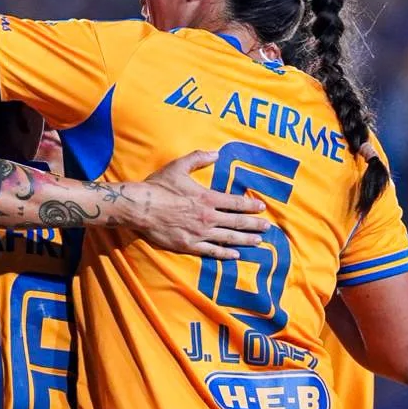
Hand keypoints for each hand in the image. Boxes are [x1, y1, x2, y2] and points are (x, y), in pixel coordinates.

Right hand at [128, 150, 271, 258]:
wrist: (140, 208)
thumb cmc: (158, 187)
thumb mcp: (178, 167)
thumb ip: (198, 158)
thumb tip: (216, 152)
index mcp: (207, 198)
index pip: (236, 203)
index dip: (251, 205)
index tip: (262, 207)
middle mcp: (208, 217)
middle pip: (237, 222)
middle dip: (254, 225)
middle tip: (267, 227)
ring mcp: (199, 233)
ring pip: (228, 238)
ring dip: (245, 240)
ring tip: (258, 242)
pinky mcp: (189, 245)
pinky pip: (211, 252)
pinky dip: (225, 254)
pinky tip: (235, 255)